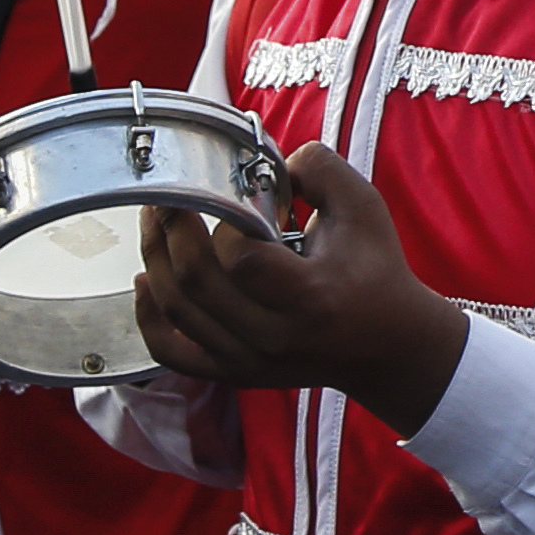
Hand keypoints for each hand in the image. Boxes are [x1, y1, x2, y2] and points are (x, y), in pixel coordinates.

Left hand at [131, 144, 469, 435]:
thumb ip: (319, 168)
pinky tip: (144, 282)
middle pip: (196, 284)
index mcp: (310, 296)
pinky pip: (173, 354)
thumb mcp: (364, 207)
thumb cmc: (377, 270)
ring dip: (154, 259)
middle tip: (166, 193)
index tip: (233, 195)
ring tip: (153, 221)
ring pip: (177, 312)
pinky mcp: (235, 373)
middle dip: (171, 229)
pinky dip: (149, 318)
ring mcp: (249, 361)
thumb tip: (262, 161)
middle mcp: (274, 337)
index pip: (241, 257)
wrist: (389, 346)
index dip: (225, 220)